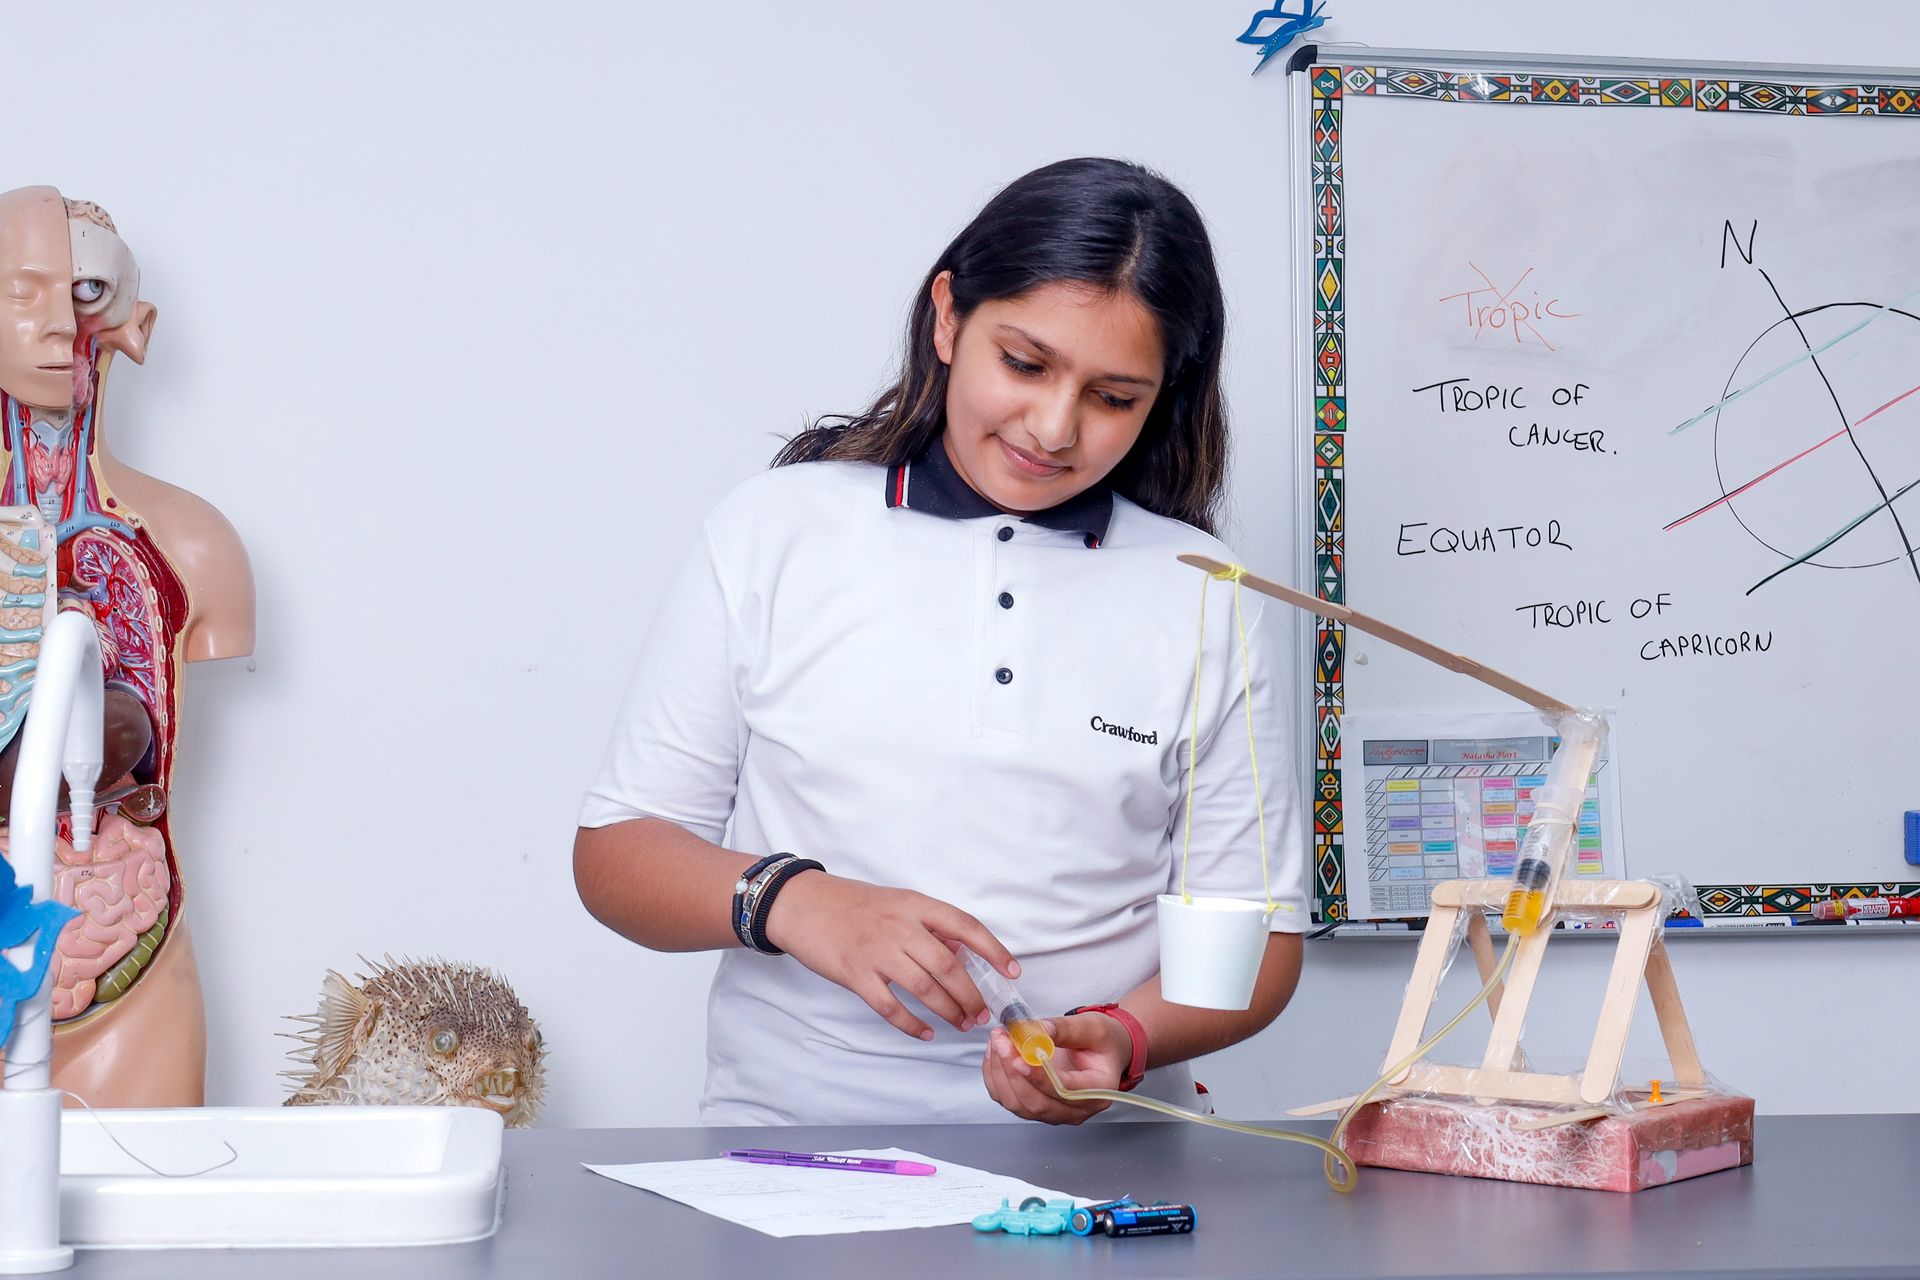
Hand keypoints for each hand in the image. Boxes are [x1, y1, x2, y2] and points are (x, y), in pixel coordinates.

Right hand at [762, 871, 1019, 1040]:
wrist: (801, 903)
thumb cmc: (852, 904)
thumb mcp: (896, 902)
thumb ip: (927, 926)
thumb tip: (961, 954)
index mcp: (915, 904)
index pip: (965, 926)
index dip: (993, 950)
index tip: (1012, 971)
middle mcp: (900, 926)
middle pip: (948, 965)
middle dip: (970, 995)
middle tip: (981, 1014)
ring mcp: (877, 951)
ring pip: (924, 988)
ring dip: (948, 1011)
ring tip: (961, 1024)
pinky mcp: (855, 974)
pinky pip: (890, 1006)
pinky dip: (911, 1024)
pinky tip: (924, 1033)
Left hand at [981, 1012, 1131, 1124]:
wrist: (1104, 1052)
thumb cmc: (1103, 1042)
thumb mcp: (1092, 1027)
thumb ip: (1065, 1029)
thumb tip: (1035, 1031)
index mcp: (1097, 1091)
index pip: (1064, 1091)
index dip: (1039, 1078)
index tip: (1019, 1058)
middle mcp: (1076, 1110)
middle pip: (1037, 1103)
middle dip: (1012, 1072)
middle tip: (1001, 1041)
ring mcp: (1055, 1113)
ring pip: (1018, 1104)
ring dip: (1000, 1073)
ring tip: (997, 1041)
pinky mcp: (1036, 1107)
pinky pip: (1008, 1100)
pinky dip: (995, 1077)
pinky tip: (995, 1053)